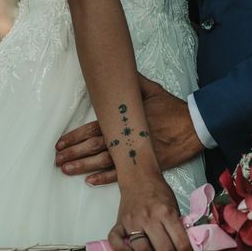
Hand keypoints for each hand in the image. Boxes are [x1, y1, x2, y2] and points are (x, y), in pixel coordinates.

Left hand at [55, 75, 204, 184]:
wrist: (194, 126)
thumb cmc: (172, 108)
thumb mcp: (151, 90)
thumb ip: (133, 83)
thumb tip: (121, 70)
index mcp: (124, 119)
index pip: (93, 129)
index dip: (75, 136)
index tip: (60, 143)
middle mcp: (127, 137)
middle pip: (94, 146)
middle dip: (73, 153)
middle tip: (57, 160)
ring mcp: (136, 152)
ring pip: (104, 161)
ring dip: (83, 165)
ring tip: (66, 169)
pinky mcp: (146, 164)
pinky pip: (123, 174)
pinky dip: (106, 178)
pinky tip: (90, 180)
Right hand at [108, 175, 194, 250]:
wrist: (139, 177)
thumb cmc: (158, 192)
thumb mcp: (175, 206)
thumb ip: (178, 226)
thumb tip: (184, 248)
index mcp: (166, 213)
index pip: (180, 242)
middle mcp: (149, 218)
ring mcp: (132, 221)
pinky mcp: (119, 223)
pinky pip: (116, 241)